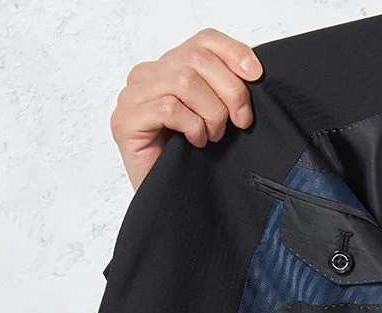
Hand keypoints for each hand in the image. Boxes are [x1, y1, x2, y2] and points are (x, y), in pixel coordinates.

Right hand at [110, 27, 263, 190]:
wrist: (172, 203)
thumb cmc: (193, 163)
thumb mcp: (215, 116)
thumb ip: (225, 88)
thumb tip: (254, 69)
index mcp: (167, 68)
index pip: (202, 40)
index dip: (233, 52)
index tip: (256, 76)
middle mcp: (145, 76)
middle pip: (195, 58)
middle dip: (229, 90)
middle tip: (241, 121)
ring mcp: (131, 97)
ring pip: (183, 82)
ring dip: (210, 112)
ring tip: (214, 136)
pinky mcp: (125, 121)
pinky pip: (168, 108)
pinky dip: (192, 126)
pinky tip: (196, 143)